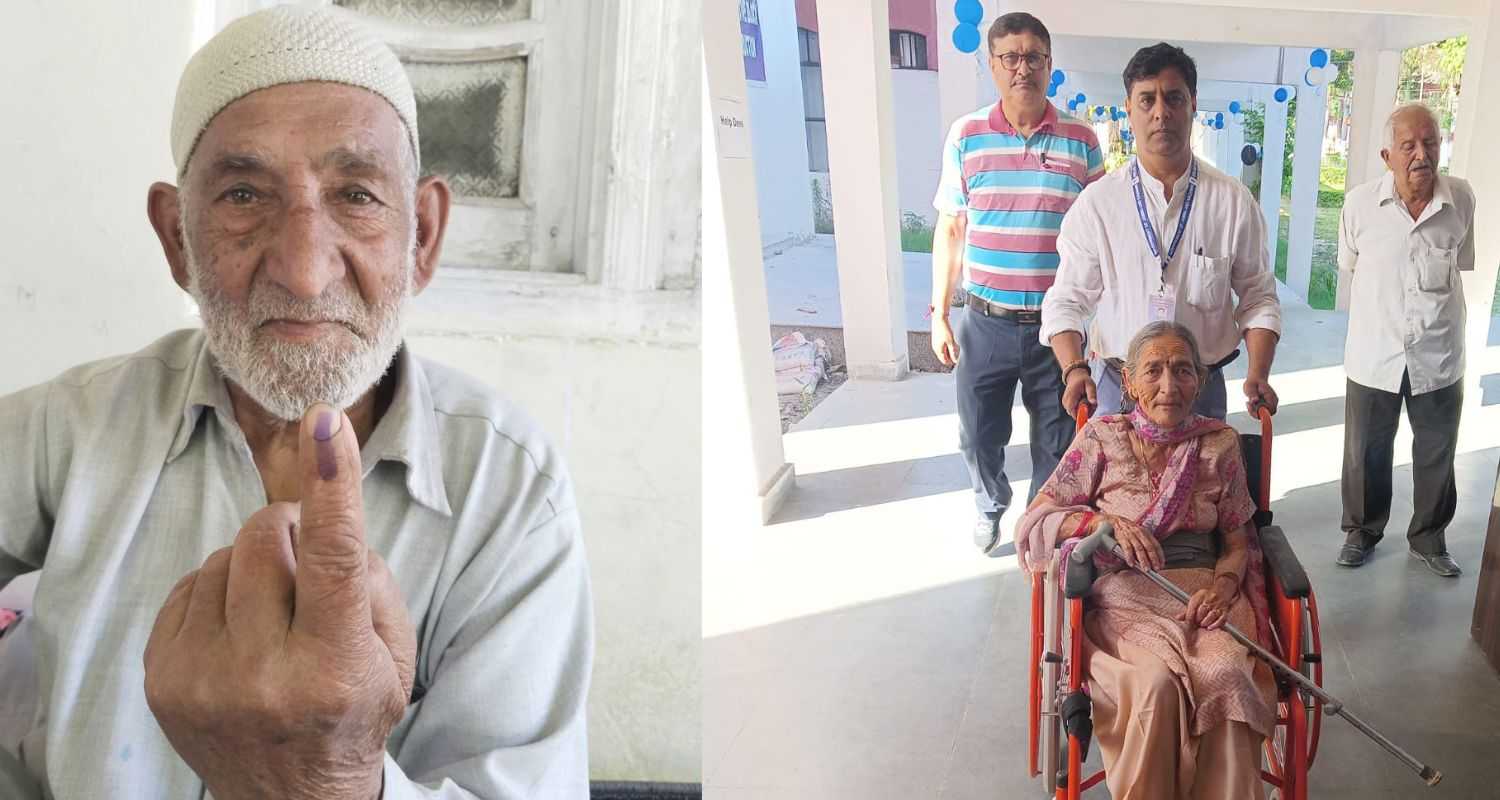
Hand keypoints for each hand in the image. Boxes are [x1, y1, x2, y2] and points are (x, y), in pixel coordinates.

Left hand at [144, 404, 416, 799]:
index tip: (326, 426)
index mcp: (334, 666)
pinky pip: (189, 586)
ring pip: (224, 559)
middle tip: (309, 559)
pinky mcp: (163, 680)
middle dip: (291, 529)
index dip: (332, 487)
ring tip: (275, 615)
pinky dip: (220, 592)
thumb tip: (319, 514)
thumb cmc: (353, 712)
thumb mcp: (394, 653)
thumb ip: (368, 580)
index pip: (334, 562)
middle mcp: (264, 675)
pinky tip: (241, 629)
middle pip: (266, 540)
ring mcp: (204, 680)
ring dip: (255, 567)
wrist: (292, 797)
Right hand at [931, 317, 958, 365]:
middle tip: (957, 353)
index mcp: (938, 350)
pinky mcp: (936, 340)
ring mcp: (935, 344)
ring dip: (948, 352)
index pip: (944, 361)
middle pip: (943, 357)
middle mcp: (935, 348)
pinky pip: (941, 347)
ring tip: (954, 347)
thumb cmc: (944, 329)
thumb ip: (953, 352)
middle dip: (950, 357)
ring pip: (942, 352)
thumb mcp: (951, 342)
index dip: (951, 362)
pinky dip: (946, 347)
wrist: (939, 319)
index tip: (957, 361)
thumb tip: (955, 361)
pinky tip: (950, 343)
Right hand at [1062, 369, 1096, 415]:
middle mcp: (1066, 401)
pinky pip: (1074, 412)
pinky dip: (1081, 409)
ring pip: (1075, 414)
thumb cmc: (1083, 381)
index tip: (1089, 409)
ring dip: (1084, 411)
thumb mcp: (1090, 385)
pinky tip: (1084, 402)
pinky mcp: (1066, 405)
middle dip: (1085, 412)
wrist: (1076, 377)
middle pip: (1075, 414)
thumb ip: (1092, 394)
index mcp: (1071, 395)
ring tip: (1088, 401)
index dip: (1081, 414)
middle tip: (1091, 403)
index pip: (1073, 411)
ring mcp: (1065, 404)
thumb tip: (1094, 403)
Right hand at [1109, 516, 1163, 571]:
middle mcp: (1140, 534)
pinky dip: (1130, 557)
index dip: (1160, 555)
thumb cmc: (1127, 529)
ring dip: (1143, 560)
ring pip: (1139, 549)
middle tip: (1156, 568)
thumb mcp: (1139, 533)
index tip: (1161, 564)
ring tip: (1146, 569)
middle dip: (1153, 559)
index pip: (1156, 545)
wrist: (1114, 520)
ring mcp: (1131, 535)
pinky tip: (1131, 563)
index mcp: (1146, 533)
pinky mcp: (1122, 538)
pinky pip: (1127, 548)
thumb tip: (1150, 558)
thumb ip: (1144, 543)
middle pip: (1149, 547)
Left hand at [1177, 576, 1237, 629]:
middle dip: (1197, 621)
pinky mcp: (1224, 611)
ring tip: (1202, 625)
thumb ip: (1187, 610)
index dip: (1189, 618)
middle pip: (1201, 613)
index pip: (1192, 608)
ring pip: (1210, 616)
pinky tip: (1210, 628)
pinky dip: (1215, 625)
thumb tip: (1177, 618)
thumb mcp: (1195, 600)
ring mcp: (1217, 606)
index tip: (1188, 623)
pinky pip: (1220, 619)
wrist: (1222, 590)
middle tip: (1196, 624)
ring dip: (1205, 623)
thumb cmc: (1206, 597)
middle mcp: (1209, 601)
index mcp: (1199, 597)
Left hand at [1243, 377, 1277, 415]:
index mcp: (1271, 396)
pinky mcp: (1265, 407)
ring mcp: (1270, 405)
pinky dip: (1253, 410)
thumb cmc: (1252, 383)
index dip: (1262, 410)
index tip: (1253, 403)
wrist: (1255, 380)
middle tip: (1248, 404)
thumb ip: (1252, 393)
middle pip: (1268, 415)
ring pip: (1263, 415)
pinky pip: (1260, 413)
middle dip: (1256, 413)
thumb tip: (1255, 400)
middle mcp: (1273, 402)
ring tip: (1248, 402)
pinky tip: (1248, 403)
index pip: (1270, 409)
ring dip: (1253, 412)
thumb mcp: (1250, 386)